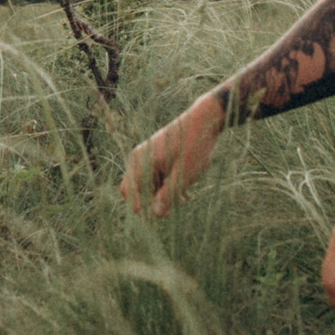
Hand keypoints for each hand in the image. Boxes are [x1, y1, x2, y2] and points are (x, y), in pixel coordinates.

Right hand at [124, 92, 225, 217]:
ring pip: (148, 184)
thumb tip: (156, 215)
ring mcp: (148, 156)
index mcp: (142, 161)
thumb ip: (168, 195)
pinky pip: (155, 176)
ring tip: (183, 198)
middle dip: (153, 201)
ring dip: (162, 194)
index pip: (129, 191)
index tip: (159, 216)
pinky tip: (183, 192)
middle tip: (173, 209)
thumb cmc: (194, 145)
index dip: (140, 207)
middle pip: (137, 189)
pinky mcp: (157, 155)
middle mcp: (140, 158)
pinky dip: (166, 185)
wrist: (205, 119)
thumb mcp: (184, 175)